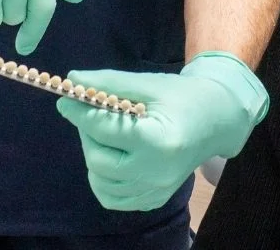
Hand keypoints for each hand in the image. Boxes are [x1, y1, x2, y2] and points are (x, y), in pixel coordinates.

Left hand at [56, 51, 267, 211]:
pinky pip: (113, 197)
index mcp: (157, 140)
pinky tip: (112, 155)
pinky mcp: (153, 199)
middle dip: (87, 134)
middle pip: (98, 159)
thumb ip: (109, 83)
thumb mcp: (147, 83)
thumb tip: (73, 80)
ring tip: (105, 133)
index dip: (80, 113)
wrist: (215, 119)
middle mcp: (155, 172)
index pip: (104, 130)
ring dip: (94, 154)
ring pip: (101, 182)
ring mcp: (155, 190)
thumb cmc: (181, 96)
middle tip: (91, 113)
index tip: (64, 99)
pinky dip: (104, 178)